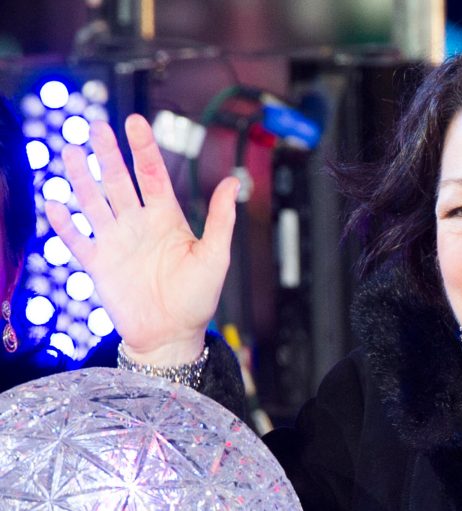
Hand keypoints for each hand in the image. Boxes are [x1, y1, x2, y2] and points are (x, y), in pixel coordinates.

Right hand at [45, 114, 238, 364]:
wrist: (172, 335)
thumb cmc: (198, 297)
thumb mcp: (216, 256)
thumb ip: (221, 219)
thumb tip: (234, 180)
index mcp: (167, 218)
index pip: (152, 175)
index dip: (144, 148)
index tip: (135, 122)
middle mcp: (138, 224)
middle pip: (118, 181)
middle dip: (107, 154)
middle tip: (96, 125)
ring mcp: (116, 242)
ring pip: (94, 202)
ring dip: (81, 179)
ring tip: (69, 151)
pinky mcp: (99, 265)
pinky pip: (77, 240)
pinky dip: (64, 224)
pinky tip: (53, 203)